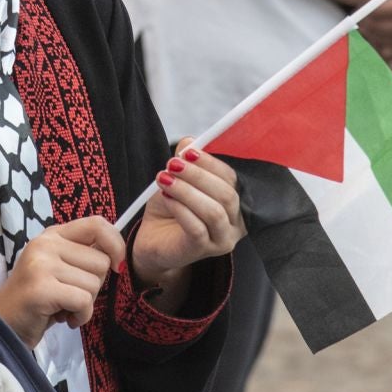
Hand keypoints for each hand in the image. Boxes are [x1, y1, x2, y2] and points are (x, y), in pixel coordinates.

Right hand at [0, 216, 127, 348]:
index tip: (116, 266)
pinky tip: (64, 318)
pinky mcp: (42, 288)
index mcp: (53, 235)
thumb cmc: (38, 299)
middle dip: (94, 286)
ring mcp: (42, 264)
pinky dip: (80, 316)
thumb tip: (117, 254)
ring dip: (85, 305)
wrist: (4, 324)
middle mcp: (46, 244)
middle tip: (70, 295)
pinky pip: (84, 302)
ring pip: (94, 284)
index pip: (97, 224)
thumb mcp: (59, 267)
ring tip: (63, 307)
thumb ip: (82, 255)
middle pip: (101, 261)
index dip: (115, 244)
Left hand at [130, 139, 243, 294]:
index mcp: (237, 202)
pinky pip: (197, 228)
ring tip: (164, 179)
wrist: (154, 240)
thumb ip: (187, 162)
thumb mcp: (178, 180)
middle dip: (198, 176)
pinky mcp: (204, 250)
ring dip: (187, 191)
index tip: (188, 151)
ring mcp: (223, 239)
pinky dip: (180, 209)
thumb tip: (190, 141)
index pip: (232, 179)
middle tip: (172, 164)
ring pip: (214, 211)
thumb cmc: (172, 209)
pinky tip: (166, 197)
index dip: (211, 163)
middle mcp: (236, 222)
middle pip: (227, 194)